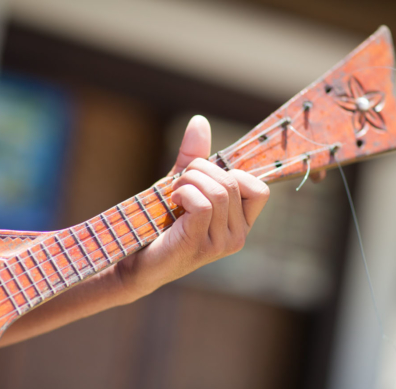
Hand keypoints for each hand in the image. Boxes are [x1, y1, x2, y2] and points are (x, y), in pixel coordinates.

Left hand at [115, 116, 269, 298]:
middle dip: (201, 170)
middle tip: (178, 182)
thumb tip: (199, 121)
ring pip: (220, 191)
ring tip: (173, 192)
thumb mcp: (182, 185)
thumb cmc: (161, 224)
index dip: (231, 173)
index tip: (202, 179)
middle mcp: (238, 237)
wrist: (136, 261)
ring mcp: (220, 244)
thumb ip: (194, 156)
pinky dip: (184, 193)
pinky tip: (172, 200)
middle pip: (233, 183)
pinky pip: (203, 204)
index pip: (260, 189)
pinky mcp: (199, 245)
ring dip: (190, 180)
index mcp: (240, 224)